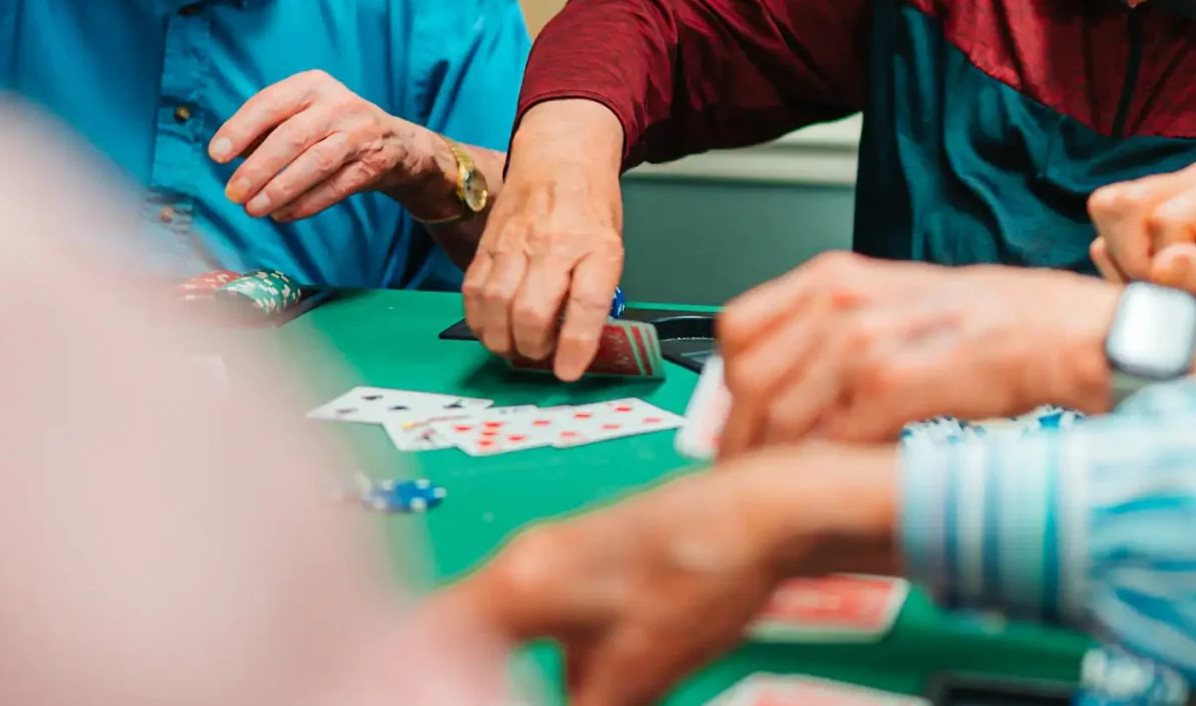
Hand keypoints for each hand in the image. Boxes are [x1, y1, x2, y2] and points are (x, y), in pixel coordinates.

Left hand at [210, 70, 456, 222]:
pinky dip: (306, 204)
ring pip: (315, 163)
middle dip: (258, 168)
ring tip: (253, 209)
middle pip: (292, 137)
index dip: (240, 129)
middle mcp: (338, 104)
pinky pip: (336, 187)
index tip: (217, 155)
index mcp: (313, 85)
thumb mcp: (301, 115)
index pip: (270, 103)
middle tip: (233, 193)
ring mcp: (360, 134)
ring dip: (280, 190)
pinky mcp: (373, 164)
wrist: (396, 143)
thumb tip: (228, 154)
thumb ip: (265, 130)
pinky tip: (282, 215)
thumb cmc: (331, 127)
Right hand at [437, 448, 897, 705]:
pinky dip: (557, 655)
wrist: (773, 509)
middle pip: (467, 634)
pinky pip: (553, 616)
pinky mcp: (602, 558)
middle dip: (473, 677)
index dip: (422, 680)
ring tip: (542, 682)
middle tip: (486, 691)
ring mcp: (565, 552)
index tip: (429, 693)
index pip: (431, 640)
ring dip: (517, 669)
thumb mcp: (636, 673)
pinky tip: (602, 678)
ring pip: (513, 628)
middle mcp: (529, 557)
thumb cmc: (705, 571)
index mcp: (520, 581)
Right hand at [464, 100, 626, 379]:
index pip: (587, 302)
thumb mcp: (610, 247)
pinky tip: (489, 327)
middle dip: (531, 347)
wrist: (559, 158)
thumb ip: (594, 292)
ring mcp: (516, 243)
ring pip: (496, 304)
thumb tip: (576, 343)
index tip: (567, 371)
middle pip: (532, 310)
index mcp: (597, 248)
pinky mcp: (488, 244)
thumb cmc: (589, 209)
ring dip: (501, 339)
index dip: (575, 345)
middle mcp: (555, 245)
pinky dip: (478, 318)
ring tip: (513, 347)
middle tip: (538, 355)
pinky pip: (473, 290)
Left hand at [715, 252, 1117, 456]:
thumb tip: (787, 382)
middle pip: (748, 377)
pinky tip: (839, 479)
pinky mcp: (893, 382)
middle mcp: (840, 299)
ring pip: (782, 413)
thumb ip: (835, 333)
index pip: (738, 328)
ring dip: (780, 461)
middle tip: (751, 473)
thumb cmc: (991, 323)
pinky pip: (831, 438)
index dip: (727, 386)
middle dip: (742, 437)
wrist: (1058, 332)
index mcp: (833, 276)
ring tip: (793, 487)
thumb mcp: (895, 305)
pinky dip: (826, 467)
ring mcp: (863, 339)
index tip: (735, 423)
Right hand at [1086, 163, 1195, 333]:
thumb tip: (1159, 267)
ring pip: (1105, 208)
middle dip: (1134, 258)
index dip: (1162, 266)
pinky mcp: (1145, 205)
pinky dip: (1119, 263)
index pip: (1164, 219)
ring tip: (1162, 285)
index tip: (1188, 294)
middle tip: (1166, 290)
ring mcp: (1169, 186)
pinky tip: (1155, 277)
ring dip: (1123, 260)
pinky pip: (1104, 228)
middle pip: (1124, 202)